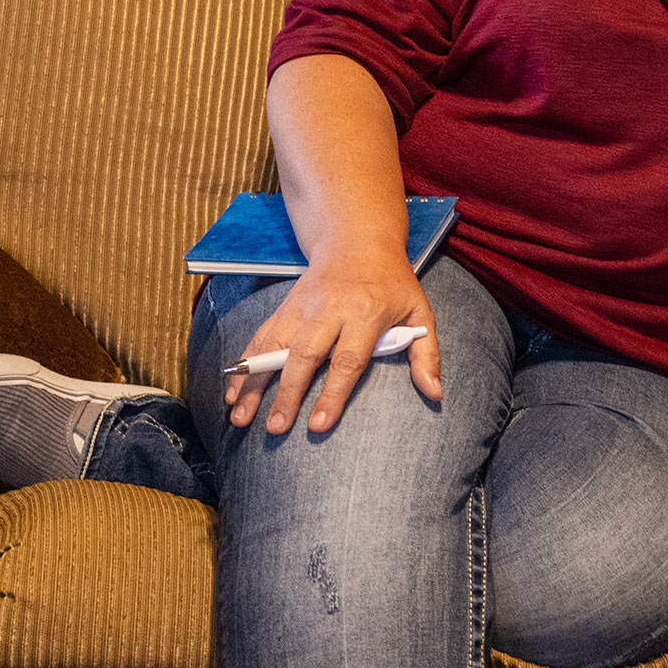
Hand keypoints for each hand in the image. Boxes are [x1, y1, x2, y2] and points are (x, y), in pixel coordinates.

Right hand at [225, 254, 439, 437]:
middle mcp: (329, 310)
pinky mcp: (285, 306)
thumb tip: (434, 392)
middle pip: (304, 355)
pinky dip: (244, 363)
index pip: (347, 361)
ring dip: (254, 382)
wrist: (356, 240)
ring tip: (240, 416)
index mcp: (365, 313)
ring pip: (274, 346)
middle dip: (287, 393)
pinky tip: (233, 390)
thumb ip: (427, 354)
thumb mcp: (419, 311)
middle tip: (276, 428)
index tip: (317, 425)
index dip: (331, 394)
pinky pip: (261, 336)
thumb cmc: (392, 283)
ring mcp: (302, 307)